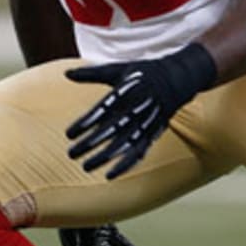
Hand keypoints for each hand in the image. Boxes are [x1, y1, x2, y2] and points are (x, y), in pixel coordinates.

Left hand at [65, 43, 216, 178]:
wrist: (178, 78)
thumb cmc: (143, 73)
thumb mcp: (117, 70)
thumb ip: (91, 74)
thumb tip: (66, 74)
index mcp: (124, 93)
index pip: (100, 112)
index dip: (85, 124)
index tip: (69, 134)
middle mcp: (134, 110)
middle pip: (109, 131)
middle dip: (90, 144)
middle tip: (72, 154)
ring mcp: (145, 123)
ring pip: (122, 145)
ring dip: (104, 157)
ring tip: (87, 167)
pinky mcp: (153, 133)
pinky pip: (139, 152)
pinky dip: (126, 165)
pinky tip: (111, 175)